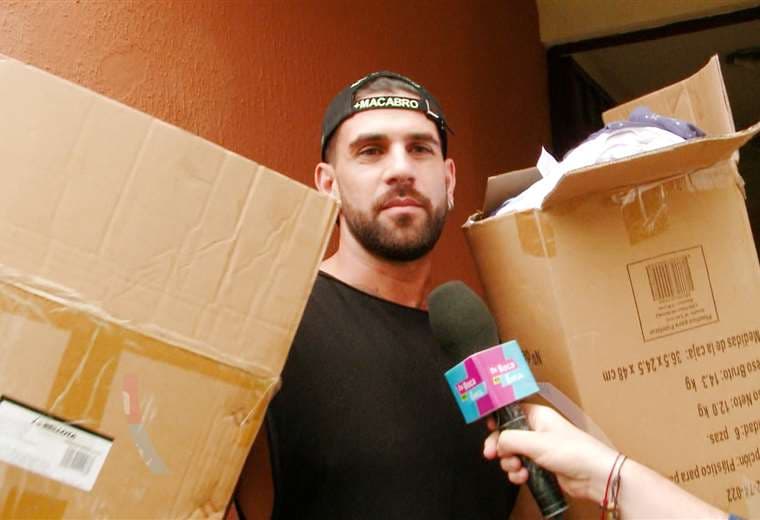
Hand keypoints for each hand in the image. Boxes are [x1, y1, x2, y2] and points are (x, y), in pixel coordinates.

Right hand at [483, 403, 616, 502]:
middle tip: (491, 454)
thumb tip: (497, 443)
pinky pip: (520, 467)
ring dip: (509, 463)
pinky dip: (518, 474)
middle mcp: (536, 430)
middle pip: (507, 435)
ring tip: (517, 468)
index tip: (488, 428)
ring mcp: (538, 449)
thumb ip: (511, 439)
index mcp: (537, 415)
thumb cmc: (574, 452)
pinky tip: (523, 477)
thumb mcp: (536, 442)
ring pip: (512, 453)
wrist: (594, 476)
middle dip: (499, 446)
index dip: (498, 418)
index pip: (510, 411)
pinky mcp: (541, 466)